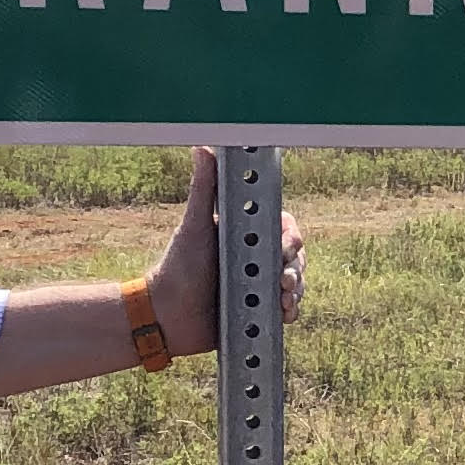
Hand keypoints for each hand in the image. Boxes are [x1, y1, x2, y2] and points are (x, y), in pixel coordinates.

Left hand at [142, 145, 307, 356]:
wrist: (167, 317)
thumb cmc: (177, 268)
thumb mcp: (194, 227)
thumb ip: (204, 189)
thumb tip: (202, 147)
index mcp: (244, 235)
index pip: (282, 228)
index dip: (290, 237)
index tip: (285, 247)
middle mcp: (255, 258)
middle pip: (295, 256)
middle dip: (296, 267)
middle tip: (284, 278)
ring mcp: (259, 284)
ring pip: (296, 282)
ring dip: (297, 289)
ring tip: (286, 299)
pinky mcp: (259, 310)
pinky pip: (287, 308)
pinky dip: (292, 310)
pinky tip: (286, 313)